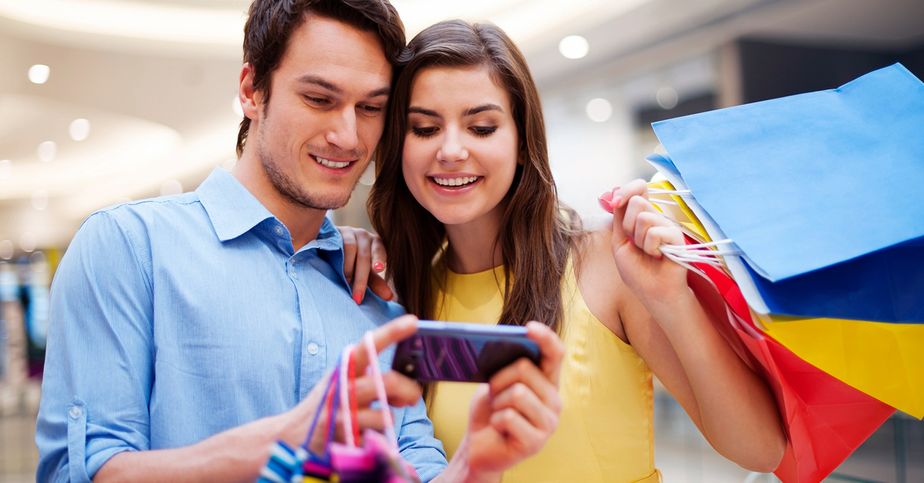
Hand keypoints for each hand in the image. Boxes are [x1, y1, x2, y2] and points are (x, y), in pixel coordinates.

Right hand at [277, 315, 421, 451]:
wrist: (290, 437)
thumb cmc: (325, 405)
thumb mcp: (340, 382)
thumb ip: (369, 377)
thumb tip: (407, 385)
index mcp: (344, 369)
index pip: (368, 346)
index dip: (392, 333)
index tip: (413, 321)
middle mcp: (343, 389)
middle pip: (388, 382)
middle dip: (409, 390)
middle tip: (413, 396)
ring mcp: (343, 416)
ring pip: (385, 415)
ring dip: (387, 418)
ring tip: (375, 418)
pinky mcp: (345, 440)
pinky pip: (376, 437)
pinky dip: (375, 437)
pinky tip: (360, 434)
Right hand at [338, 225, 392, 302]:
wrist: (329, 249)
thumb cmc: (353, 262)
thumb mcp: (366, 273)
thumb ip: (376, 283)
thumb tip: (390, 297)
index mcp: (376, 243)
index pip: (380, 250)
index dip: (379, 258)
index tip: (379, 269)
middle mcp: (364, 235)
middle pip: (364, 256)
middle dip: (361, 278)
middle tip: (358, 297)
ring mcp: (348, 232)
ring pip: (350, 247)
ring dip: (348, 268)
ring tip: (347, 283)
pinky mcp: (334, 231)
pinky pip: (336, 242)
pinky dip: (337, 256)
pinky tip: (335, 268)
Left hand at [463, 322, 563, 472]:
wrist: (479, 448)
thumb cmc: (489, 412)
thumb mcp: (495, 383)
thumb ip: (505, 366)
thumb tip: (502, 345)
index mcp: (547, 382)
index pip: (555, 354)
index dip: (545, 338)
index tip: (528, 328)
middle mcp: (554, 401)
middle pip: (525, 369)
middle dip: (499, 378)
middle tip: (494, 394)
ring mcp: (549, 423)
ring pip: (517, 393)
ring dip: (497, 402)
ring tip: (498, 412)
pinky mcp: (536, 442)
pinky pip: (508, 417)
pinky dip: (495, 421)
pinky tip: (499, 429)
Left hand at [598, 179, 686, 301]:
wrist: (652, 290)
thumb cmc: (636, 269)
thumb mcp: (619, 241)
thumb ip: (619, 217)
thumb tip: (614, 193)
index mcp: (641, 215)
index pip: (637, 189)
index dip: (625, 191)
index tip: (615, 203)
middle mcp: (656, 217)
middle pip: (637, 201)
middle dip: (628, 225)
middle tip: (635, 243)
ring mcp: (667, 225)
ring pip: (644, 217)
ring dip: (639, 240)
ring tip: (648, 252)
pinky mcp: (676, 235)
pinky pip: (655, 232)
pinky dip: (650, 248)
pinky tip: (658, 255)